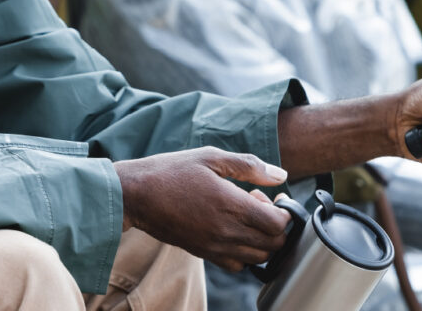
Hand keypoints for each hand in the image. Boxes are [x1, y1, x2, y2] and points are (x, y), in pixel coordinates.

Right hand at [114, 147, 290, 271]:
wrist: (136, 195)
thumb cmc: (171, 171)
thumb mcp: (211, 157)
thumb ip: (249, 166)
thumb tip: (281, 175)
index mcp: (231, 204)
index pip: (278, 224)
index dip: (285, 212)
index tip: (277, 198)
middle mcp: (226, 231)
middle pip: (273, 245)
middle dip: (277, 226)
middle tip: (262, 205)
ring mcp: (214, 246)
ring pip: (257, 258)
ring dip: (262, 241)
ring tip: (247, 218)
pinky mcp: (203, 253)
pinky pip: (236, 265)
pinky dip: (244, 253)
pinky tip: (234, 232)